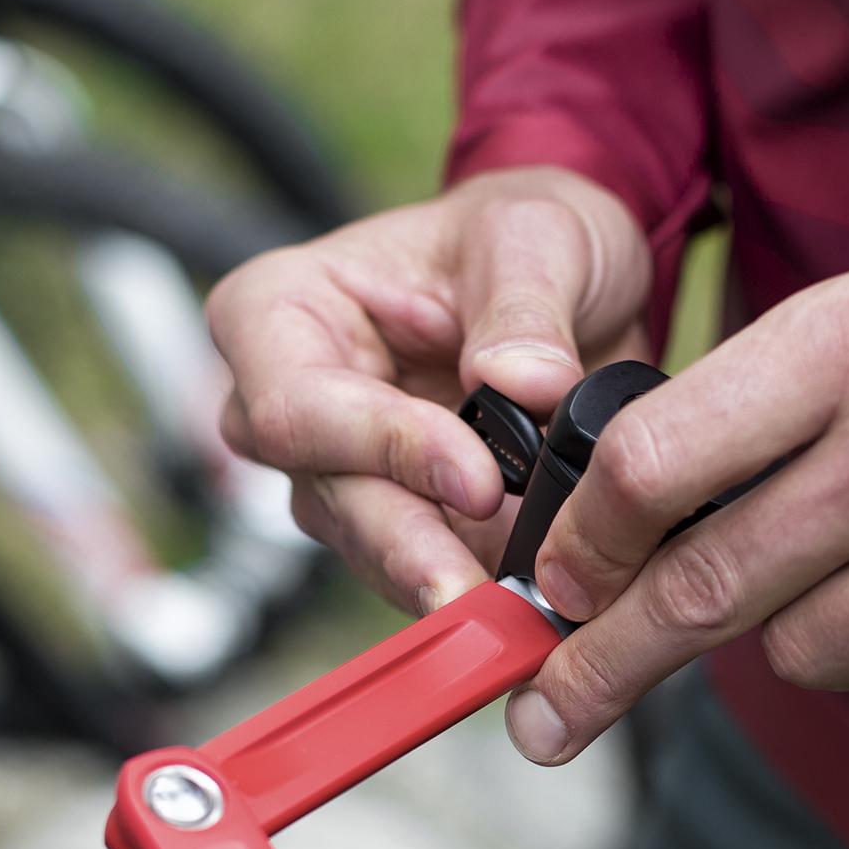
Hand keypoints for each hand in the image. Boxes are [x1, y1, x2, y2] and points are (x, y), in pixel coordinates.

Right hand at [206, 167, 651, 613]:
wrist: (568, 282)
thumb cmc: (519, 236)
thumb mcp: (537, 234)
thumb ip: (525, 306)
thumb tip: (524, 382)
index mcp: (280, 311)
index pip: (298, 403)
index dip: (383, 447)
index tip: (479, 480)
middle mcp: (288, 404)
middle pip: (327, 496)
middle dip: (410, 549)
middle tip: (480, 598)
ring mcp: (338, 474)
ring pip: (372, 549)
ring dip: (448, 582)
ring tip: (520, 614)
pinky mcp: (399, 523)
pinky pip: (426, 571)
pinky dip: (481, 591)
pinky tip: (532, 609)